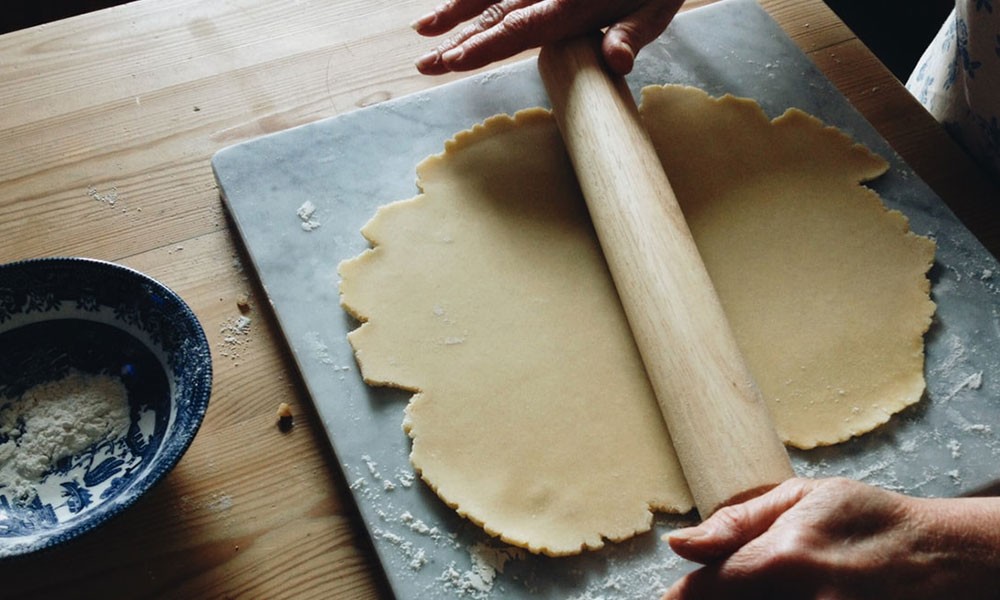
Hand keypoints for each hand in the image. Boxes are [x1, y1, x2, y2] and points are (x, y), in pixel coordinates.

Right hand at [412, 0, 684, 75]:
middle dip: (456, 41)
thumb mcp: (656, 5)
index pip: (518, 30)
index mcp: (573, 5)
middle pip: (494, 17)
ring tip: (423, 30)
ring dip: (454, 12)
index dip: (482, 48)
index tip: (451, 62)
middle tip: (423, 65)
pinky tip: (453, 5)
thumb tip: (617, 63)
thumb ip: (631, 33)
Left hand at [663, 477, 999, 598]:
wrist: (939, 557)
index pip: (706, 590)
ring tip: (769, 588)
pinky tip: (789, 596)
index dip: (686, 593)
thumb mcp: (801, 498)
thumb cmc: (867, 519)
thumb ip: (736, 523)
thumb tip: (680, 544)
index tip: (678, 593)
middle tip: (730, 586)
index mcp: (785, 558)